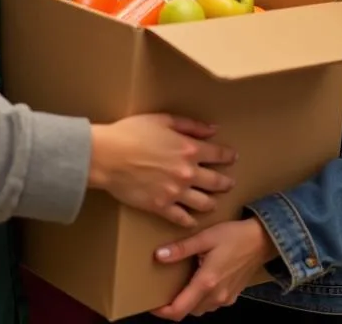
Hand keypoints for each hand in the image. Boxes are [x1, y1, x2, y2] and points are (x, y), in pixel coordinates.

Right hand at [88, 114, 235, 228]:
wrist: (109, 156)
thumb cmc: (132, 132)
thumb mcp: (162, 120)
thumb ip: (190, 125)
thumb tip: (213, 130)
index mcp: (189, 149)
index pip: (218, 155)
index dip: (228, 156)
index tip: (232, 158)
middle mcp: (188, 173)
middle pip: (216, 182)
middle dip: (225, 183)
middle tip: (229, 183)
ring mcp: (175, 193)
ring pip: (203, 203)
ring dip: (211, 202)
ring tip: (213, 202)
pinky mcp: (161, 207)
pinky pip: (182, 219)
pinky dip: (190, 220)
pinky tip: (192, 220)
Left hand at [150, 218, 278, 319]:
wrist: (262, 241)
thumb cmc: (234, 236)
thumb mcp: (205, 237)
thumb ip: (181, 248)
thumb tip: (158, 256)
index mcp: (206, 283)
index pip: (179, 309)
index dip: (162, 312)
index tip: (151, 304)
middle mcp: (216, 296)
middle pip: (188, 311)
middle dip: (173, 305)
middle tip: (161, 290)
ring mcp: (225, 298)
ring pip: (200, 309)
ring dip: (187, 302)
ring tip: (176, 286)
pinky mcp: (232, 295)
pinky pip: (211, 303)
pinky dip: (200, 298)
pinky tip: (196, 281)